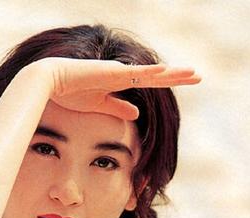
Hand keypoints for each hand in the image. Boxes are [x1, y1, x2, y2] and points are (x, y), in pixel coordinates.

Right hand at [37, 57, 200, 119]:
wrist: (51, 82)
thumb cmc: (70, 92)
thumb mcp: (100, 105)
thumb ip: (118, 107)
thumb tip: (137, 113)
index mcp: (120, 83)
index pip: (150, 83)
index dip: (168, 82)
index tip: (186, 81)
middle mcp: (123, 74)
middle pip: (156, 76)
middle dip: (178, 76)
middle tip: (198, 76)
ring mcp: (118, 72)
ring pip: (152, 73)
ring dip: (172, 74)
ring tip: (192, 73)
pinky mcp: (110, 73)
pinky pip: (134, 74)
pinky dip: (150, 73)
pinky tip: (166, 72)